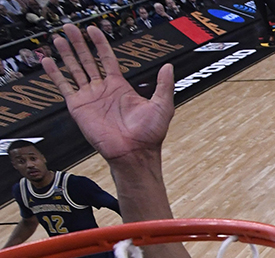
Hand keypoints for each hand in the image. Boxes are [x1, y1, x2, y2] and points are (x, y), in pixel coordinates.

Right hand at [42, 24, 173, 161]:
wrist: (134, 153)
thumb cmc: (149, 135)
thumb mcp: (162, 105)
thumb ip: (164, 85)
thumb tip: (168, 67)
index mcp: (120, 87)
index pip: (107, 59)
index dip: (100, 44)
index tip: (93, 30)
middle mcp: (103, 90)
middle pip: (88, 60)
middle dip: (79, 44)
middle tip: (71, 28)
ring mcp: (90, 98)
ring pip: (74, 69)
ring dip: (66, 54)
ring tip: (58, 38)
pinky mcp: (78, 107)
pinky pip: (64, 86)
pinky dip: (54, 74)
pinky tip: (47, 61)